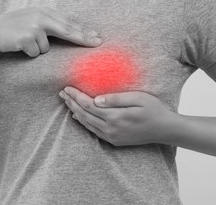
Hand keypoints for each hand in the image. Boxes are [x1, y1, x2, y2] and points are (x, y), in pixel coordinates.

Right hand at [0, 7, 102, 56]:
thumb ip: (49, 22)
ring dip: (38, 49)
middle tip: (98, 43)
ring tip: (25, 43)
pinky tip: (19, 47)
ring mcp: (33, 27)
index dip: (83, 31)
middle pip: (67, 30)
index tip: (97, 38)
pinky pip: (35, 53)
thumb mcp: (31, 20)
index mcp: (43, 11)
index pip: (68, 22)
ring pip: (46, 48)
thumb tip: (71, 31)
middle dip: (83, 38)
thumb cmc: (14, 29)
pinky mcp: (26, 38)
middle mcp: (40, 17)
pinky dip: (29, 54)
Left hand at [59, 86, 179, 145]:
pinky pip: (93, 131)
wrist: (165, 130)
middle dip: (71, 103)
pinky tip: (78, 116)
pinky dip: (83, 122)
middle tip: (62, 93)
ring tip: (66, 102)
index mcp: (115, 117)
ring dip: (75, 112)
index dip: (76, 96)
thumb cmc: (153, 110)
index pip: (88, 105)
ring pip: (87, 124)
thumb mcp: (138, 99)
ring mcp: (111, 136)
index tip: (67, 88)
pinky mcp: (114, 140)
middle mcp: (110, 129)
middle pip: (84, 114)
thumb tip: (96, 99)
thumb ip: (116, 99)